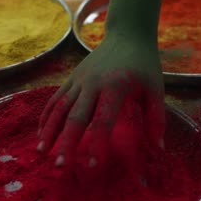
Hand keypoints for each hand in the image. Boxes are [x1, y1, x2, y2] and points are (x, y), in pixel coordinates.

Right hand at [37, 33, 164, 168]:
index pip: (103, 120)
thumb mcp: (156, 89)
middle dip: (66, 143)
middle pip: (75, 117)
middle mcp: (93, 83)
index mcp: (115, 87)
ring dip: (49, 131)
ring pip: (59, 107)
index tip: (92, 166)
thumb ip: (156, 119)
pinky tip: (41, 133)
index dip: (97, 144)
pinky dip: (47, 116)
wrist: (127, 34)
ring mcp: (79, 80)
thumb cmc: (144, 64)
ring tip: (41, 152)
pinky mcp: (71, 78)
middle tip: (59, 166)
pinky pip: (55, 99)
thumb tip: (159, 150)